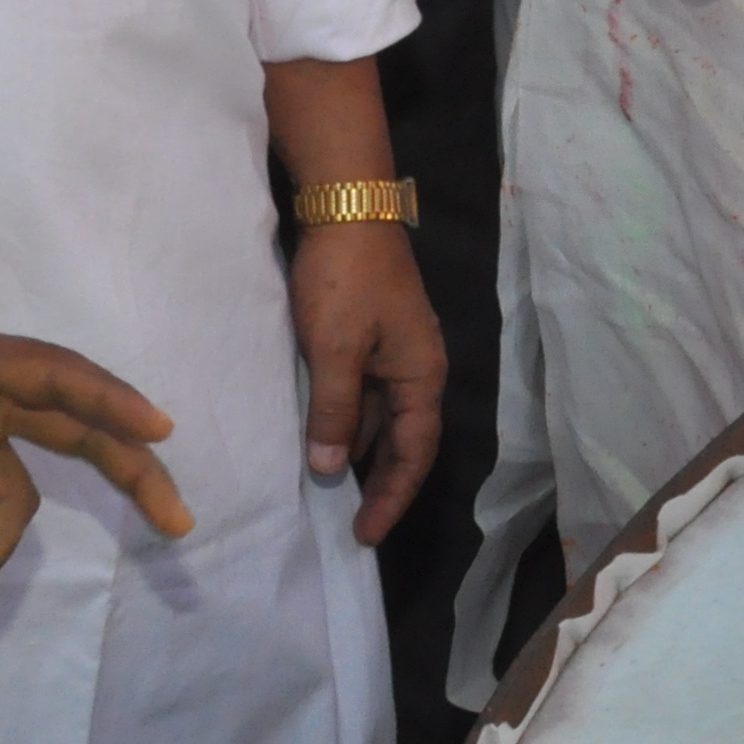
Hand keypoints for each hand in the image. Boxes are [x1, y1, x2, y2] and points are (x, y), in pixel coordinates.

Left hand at [288, 221, 444, 544]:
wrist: (347, 209)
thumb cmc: (344, 283)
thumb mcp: (334, 352)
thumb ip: (333, 412)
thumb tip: (330, 470)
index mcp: (421, 375)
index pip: (414, 453)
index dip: (391, 497)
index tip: (365, 534)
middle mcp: (417, 368)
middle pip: (404, 440)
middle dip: (381, 483)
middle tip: (353, 523)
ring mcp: (396, 351)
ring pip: (382, 418)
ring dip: (361, 453)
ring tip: (332, 490)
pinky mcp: (373, 336)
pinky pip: (366, 395)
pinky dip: (348, 422)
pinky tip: (322, 436)